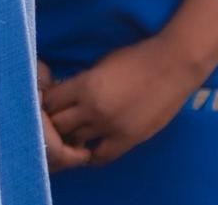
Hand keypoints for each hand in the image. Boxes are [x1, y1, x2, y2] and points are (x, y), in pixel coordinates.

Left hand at [43, 36, 201, 164]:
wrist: (172, 67)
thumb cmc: (135, 59)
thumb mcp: (99, 65)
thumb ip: (81, 82)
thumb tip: (64, 95)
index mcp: (84, 86)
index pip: (49, 102)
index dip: (45, 104)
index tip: (47, 104)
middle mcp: (93, 109)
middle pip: (57, 125)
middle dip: (52, 123)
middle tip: (54, 121)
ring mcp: (111, 127)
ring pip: (75, 142)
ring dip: (70, 139)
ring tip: (71, 135)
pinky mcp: (129, 139)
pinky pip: (101, 157)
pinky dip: (91, 155)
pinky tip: (89, 149)